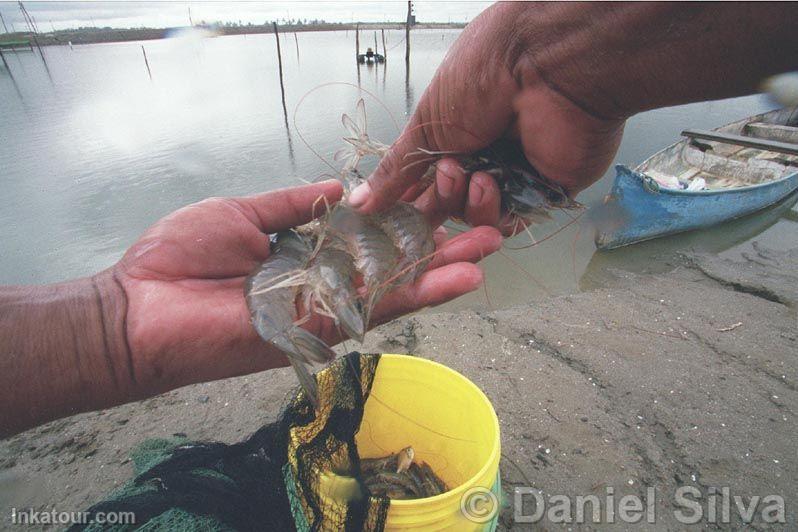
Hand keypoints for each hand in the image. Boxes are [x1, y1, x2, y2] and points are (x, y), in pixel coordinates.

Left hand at [113, 180, 500, 396]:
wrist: (138, 309)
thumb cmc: (179, 259)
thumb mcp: (243, 214)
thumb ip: (293, 204)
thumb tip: (340, 188)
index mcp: (306, 255)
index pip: (368, 238)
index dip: (407, 222)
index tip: (446, 202)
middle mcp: (323, 285)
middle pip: (392, 266)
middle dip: (439, 248)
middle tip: (490, 229)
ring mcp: (324, 310)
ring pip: (395, 289)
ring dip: (443, 271)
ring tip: (489, 252)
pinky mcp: (317, 330)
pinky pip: (373, 310)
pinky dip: (416, 294)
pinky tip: (454, 279)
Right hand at [346, 3, 626, 221]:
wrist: (545, 66)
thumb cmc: (483, 76)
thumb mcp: (426, 123)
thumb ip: (395, 170)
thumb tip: (359, 203)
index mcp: (453, 134)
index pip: (422, 181)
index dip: (407, 199)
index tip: (388, 214)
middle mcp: (483, 154)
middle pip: (447, 203)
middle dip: (438, 197)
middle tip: (445, 175)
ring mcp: (513, 174)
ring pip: (474, 215)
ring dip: (465, 199)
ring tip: (472, 172)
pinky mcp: (542, 192)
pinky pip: (508, 222)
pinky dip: (494, 210)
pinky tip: (493, 184)